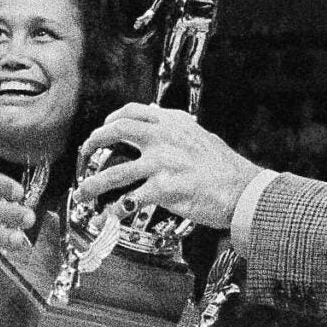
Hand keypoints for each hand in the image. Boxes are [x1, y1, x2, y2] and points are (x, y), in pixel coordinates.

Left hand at [75, 105, 260, 229]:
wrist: (243, 190)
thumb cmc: (226, 169)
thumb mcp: (202, 137)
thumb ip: (179, 130)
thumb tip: (161, 124)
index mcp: (173, 124)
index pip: (133, 111)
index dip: (111, 118)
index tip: (104, 126)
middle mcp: (164, 139)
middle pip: (116, 132)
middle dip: (93, 142)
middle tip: (85, 153)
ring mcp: (162, 164)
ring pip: (115, 172)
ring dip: (93, 184)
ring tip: (83, 192)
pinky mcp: (164, 189)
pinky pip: (130, 200)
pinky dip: (114, 210)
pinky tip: (107, 216)